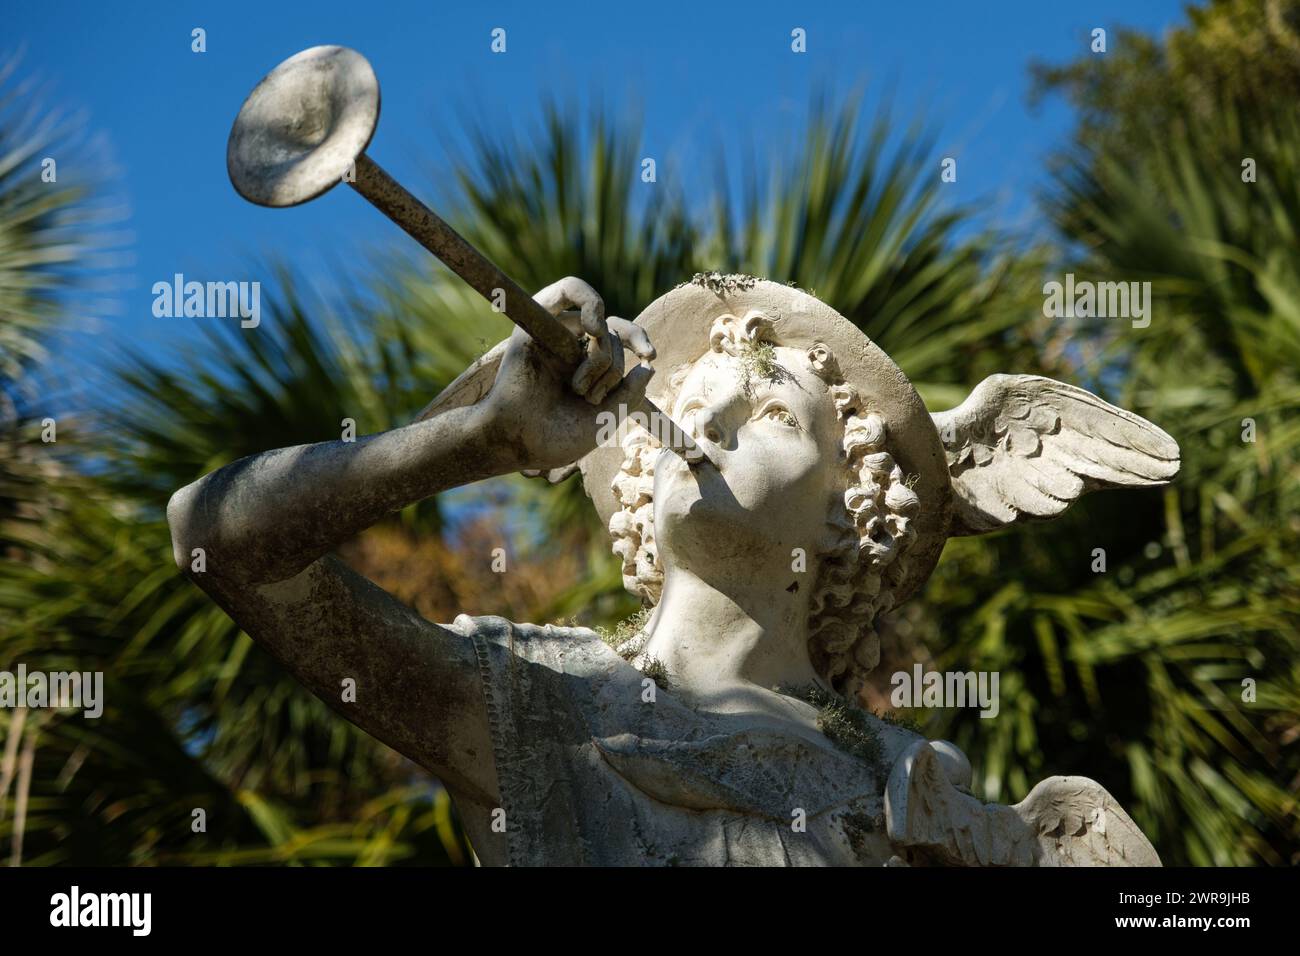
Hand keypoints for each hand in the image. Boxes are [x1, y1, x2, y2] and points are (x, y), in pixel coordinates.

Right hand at [478, 277, 655, 474]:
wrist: (519, 444)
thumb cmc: (556, 438)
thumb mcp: (604, 420)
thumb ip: (628, 394)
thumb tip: (647, 366)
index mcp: (586, 366)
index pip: (619, 337)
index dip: (639, 339)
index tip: (650, 355)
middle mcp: (572, 348)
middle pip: (614, 333)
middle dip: (614, 368)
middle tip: (594, 399)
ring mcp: (555, 336)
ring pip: (600, 325)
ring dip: (602, 358)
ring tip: (580, 388)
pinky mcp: (536, 326)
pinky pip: (566, 291)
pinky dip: (589, 302)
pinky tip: (594, 328)